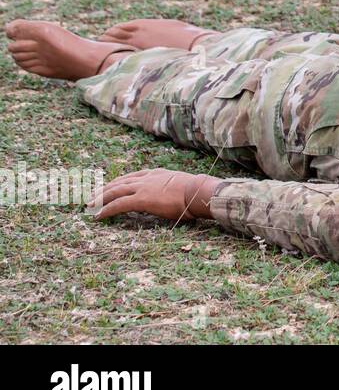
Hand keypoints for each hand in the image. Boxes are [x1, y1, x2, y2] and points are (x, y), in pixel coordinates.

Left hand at [93, 169, 217, 221]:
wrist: (198, 191)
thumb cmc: (197, 192)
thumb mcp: (182, 186)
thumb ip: (172, 189)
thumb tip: (176, 196)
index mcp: (157, 173)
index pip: (132, 176)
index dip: (119, 181)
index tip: (111, 186)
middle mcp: (147, 178)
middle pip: (120, 182)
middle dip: (105, 189)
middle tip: (93, 195)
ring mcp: (143, 187)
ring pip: (115, 191)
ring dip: (100, 198)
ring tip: (90, 205)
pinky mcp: (141, 199)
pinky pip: (118, 204)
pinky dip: (106, 210)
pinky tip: (98, 216)